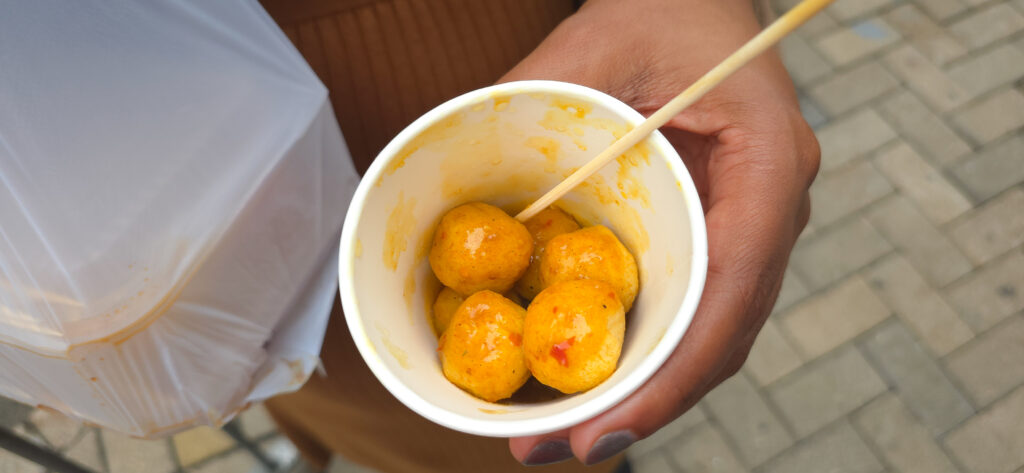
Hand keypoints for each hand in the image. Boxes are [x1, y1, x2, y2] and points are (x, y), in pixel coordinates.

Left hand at [499, 0, 818, 464]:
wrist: (700, 1)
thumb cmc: (664, 7)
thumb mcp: (593, 43)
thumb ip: (532, 100)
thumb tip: (447, 173)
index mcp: (768, 163)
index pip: (735, 288)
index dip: (676, 372)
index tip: (608, 427)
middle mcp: (772, 209)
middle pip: (721, 332)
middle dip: (646, 401)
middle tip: (562, 448)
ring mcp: (750, 226)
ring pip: (707, 331)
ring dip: (641, 389)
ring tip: (562, 434)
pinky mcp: (719, 233)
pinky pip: (688, 304)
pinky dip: (643, 350)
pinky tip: (590, 377)